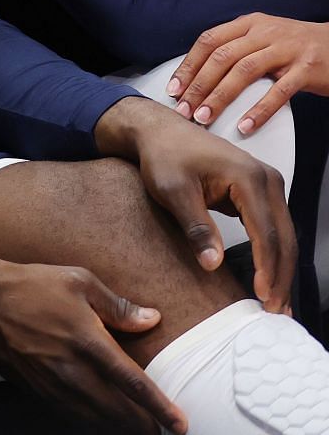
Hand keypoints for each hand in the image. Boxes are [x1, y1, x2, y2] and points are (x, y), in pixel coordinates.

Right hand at [0, 241, 181, 434]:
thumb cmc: (31, 285)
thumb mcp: (77, 281)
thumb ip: (117, 305)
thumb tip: (151, 319)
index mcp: (88, 341)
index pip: (133, 383)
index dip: (160, 407)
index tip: (180, 423)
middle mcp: (72, 369)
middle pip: (119, 412)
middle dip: (145, 425)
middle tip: (164, 430)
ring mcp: (53, 384)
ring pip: (96, 419)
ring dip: (120, 426)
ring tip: (139, 427)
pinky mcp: (37, 389)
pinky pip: (72, 415)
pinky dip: (93, 422)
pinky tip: (103, 418)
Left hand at [95, 95, 293, 312]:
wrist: (159, 132)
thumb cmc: (163, 156)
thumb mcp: (172, 191)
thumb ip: (195, 227)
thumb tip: (213, 264)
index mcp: (249, 178)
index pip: (266, 233)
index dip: (267, 268)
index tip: (263, 297)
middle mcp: (267, 180)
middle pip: (284, 238)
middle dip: (281, 277)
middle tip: (275, 312)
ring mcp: (267, 186)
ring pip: (284, 236)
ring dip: (281, 270)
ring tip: (276, 304)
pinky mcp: (260, 193)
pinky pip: (274, 230)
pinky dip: (273, 255)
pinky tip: (268, 279)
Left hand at [168, 14, 328, 134]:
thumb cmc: (297, 46)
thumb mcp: (264, 37)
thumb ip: (236, 48)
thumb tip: (198, 76)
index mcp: (250, 23)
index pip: (209, 41)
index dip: (189, 65)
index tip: (174, 88)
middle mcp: (266, 32)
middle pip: (222, 57)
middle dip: (198, 85)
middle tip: (183, 109)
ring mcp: (287, 49)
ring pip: (244, 72)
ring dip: (219, 97)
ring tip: (204, 117)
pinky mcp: (307, 69)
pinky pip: (278, 91)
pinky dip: (258, 110)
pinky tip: (245, 125)